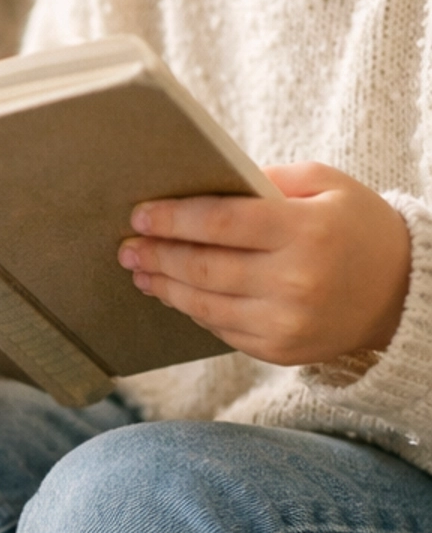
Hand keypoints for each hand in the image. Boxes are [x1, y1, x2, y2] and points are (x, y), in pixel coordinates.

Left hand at [117, 163, 411, 365]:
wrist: (404, 292)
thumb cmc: (357, 227)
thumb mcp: (326, 184)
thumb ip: (267, 180)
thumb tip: (203, 182)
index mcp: (305, 231)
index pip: (221, 224)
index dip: (173, 220)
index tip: (140, 214)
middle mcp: (294, 281)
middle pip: (203, 268)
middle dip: (158, 255)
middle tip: (127, 245)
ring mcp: (285, 323)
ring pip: (204, 304)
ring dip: (164, 287)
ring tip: (140, 270)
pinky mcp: (279, 351)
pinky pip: (221, 329)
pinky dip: (193, 310)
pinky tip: (174, 293)